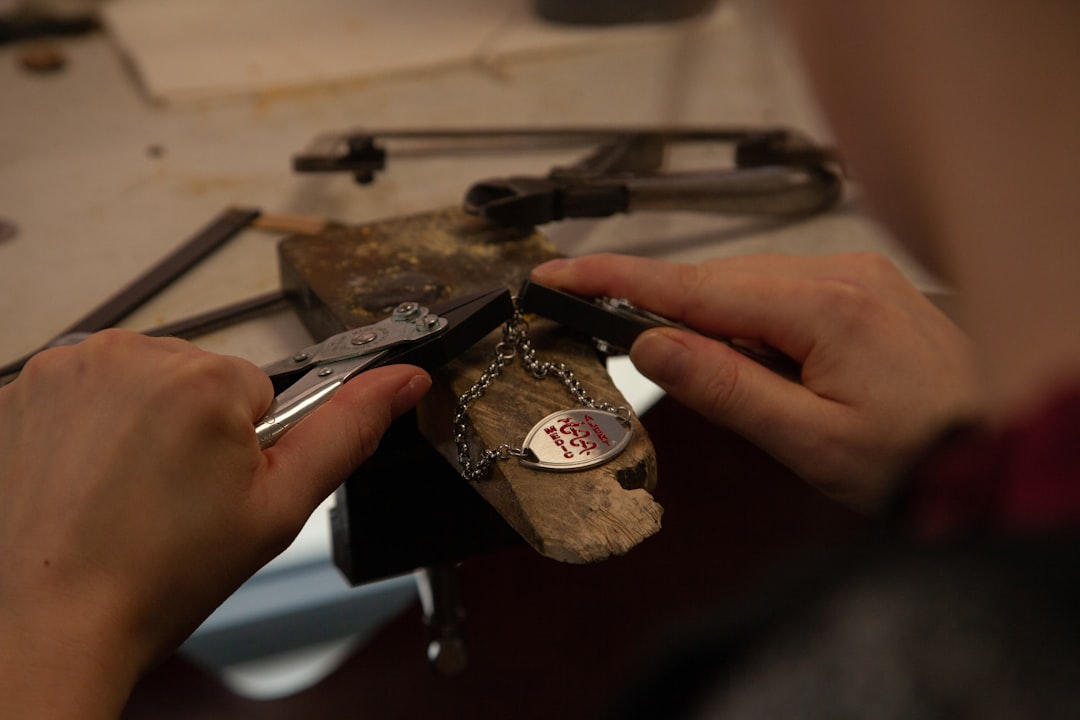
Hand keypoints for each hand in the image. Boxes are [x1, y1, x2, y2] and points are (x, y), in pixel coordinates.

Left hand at [0, 330, 429, 718]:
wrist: (50, 622)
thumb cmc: (157, 576)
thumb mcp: (279, 508)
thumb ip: (349, 430)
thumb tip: (404, 380)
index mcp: (204, 379)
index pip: (257, 391)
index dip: (246, 447)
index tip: (214, 489)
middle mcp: (132, 354)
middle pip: (198, 379)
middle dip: (194, 428)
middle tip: (172, 497)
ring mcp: (69, 368)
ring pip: (144, 382)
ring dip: (142, 423)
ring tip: (126, 491)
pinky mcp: (24, 385)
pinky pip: (88, 390)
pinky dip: (91, 427)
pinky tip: (85, 478)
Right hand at [531, 253, 980, 510]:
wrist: (998, 449)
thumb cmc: (922, 458)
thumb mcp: (811, 442)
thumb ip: (727, 388)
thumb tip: (652, 345)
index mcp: (826, 307)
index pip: (693, 288)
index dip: (614, 279)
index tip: (556, 274)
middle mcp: (840, 274)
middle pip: (714, 282)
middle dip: (657, 307)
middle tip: (607, 332)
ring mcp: (854, 275)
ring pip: (743, 286)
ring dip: (707, 323)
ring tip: (726, 388)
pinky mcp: (860, 289)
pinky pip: (777, 292)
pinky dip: (746, 322)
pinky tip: (758, 364)